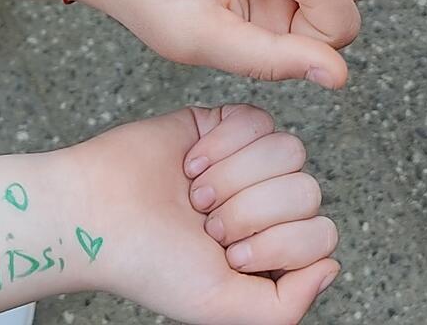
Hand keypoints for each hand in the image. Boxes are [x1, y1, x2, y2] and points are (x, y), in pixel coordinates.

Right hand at [73, 105, 338, 323]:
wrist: (94, 213)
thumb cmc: (149, 264)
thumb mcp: (220, 306)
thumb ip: (285, 306)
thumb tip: (331, 267)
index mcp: (272, 251)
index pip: (320, 235)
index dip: (275, 242)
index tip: (226, 253)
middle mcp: (267, 208)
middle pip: (307, 191)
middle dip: (248, 209)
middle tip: (202, 222)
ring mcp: (251, 164)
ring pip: (290, 151)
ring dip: (233, 175)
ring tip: (195, 194)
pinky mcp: (228, 125)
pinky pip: (261, 120)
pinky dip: (222, 143)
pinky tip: (189, 164)